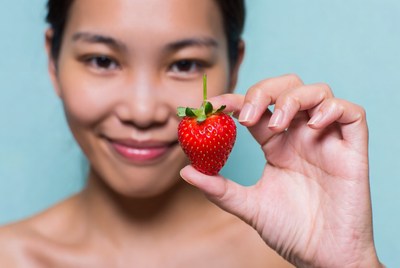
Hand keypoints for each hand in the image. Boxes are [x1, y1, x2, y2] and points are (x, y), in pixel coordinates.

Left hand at [180, 74, 382, 266]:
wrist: (322, 257)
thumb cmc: (289, 230)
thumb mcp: (249, 205)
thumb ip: (219, 188)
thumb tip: (185, 171)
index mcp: (275, 145)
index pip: (255, 108)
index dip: (232, 99)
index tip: (210, 105)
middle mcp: (300, 135)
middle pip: (286, 88)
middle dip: (263, 92)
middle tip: (245, 116)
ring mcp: (327, 139)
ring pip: (317, 92)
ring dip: (292, 99)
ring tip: (277, 126)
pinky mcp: (352, 150)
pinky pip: (352, 113)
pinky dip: (332, 109)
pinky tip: (312, 126)